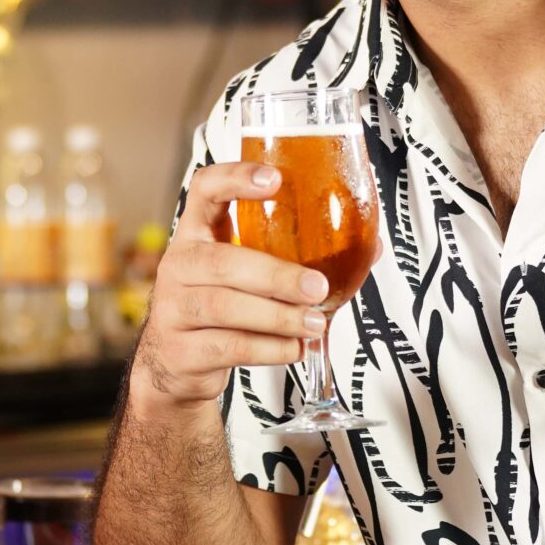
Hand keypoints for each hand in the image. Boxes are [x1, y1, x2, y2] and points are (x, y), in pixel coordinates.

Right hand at [129, 161, 327, 415]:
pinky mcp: (181, 349)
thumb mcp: (249, 273)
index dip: (235, 178)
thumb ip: (298, 257)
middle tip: (317, 287)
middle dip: (275, 275)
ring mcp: (174, 308)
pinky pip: (229, 346)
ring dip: (278, 317)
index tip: (274, 180)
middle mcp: (179, 265)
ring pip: (225, 307)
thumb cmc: (224, 308)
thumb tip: (370, 245)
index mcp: (198, 233)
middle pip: (220, 262)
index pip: (204, 189)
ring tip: (314, 323)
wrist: (179, 365)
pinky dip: (269, 349)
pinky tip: (294, 348)